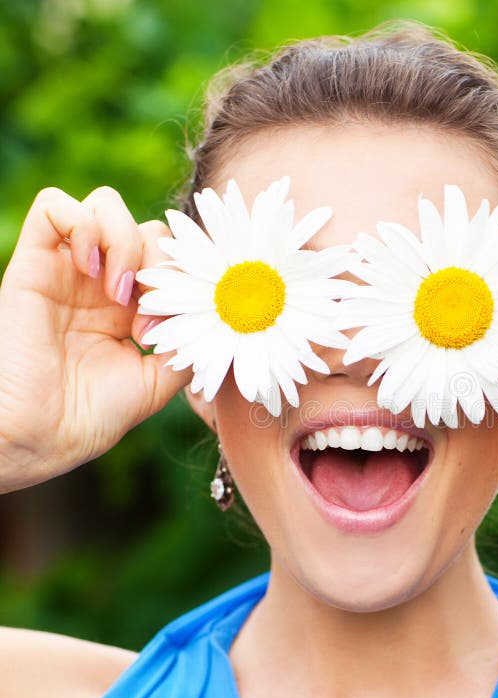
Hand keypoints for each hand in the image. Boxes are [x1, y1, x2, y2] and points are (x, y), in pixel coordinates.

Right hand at [0, 186, 189, 492]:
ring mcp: (68, 270)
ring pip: (106, 205)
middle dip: (160, 261)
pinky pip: (54, 206)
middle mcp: (102, 282)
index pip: (170, 257)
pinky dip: (83, 225)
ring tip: (118, 293)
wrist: (42, 435)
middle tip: (148, 312)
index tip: (176, 322)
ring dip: (125, 241)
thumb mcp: (159, 379)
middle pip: (147, 228)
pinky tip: (92, 269)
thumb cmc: (95, 415)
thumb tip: (208, 309)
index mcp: (132, 307)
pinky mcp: (32, 263)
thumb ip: (186, 341)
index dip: (183, 277)